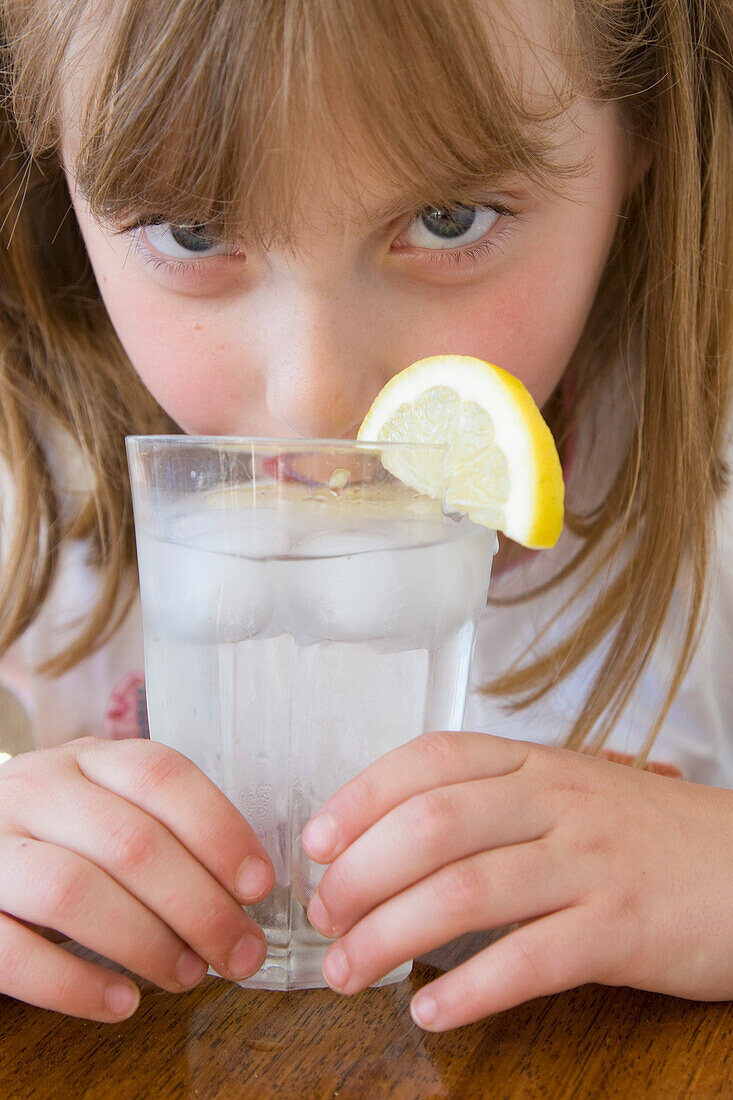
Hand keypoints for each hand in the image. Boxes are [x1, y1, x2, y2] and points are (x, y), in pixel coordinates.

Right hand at [0, 737, 274, 1020]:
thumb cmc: (60, 837)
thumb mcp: (108, 809)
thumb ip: (165, 830)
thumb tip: (247, 889)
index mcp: (87, 759)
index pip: (162, 776)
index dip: (219, 830)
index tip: (258, 885)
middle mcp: (37, 789)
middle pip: (132, 842)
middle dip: (200, 906)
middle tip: (240, 953)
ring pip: (74, 892)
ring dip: (146, 943)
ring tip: (189, 975)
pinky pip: (16, 954)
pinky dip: (76, 985)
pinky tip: (122, 1003)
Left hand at [302, 731, 732, 1030]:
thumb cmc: (644, 834)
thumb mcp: (569, 792)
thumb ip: (492, 802)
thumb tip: (389, 838)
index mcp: (535, 763)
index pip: (431, 759)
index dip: (361, 797)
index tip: (316, 842)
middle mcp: (555, 802)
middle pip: (433, 826)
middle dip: (360, 875)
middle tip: (323, 919)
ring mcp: (588, 864)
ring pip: (466, 893)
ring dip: (390, 937)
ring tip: (349, 972)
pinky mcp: (620, 930)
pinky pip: (529, 960)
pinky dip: (469, 989)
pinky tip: (431, 1012)